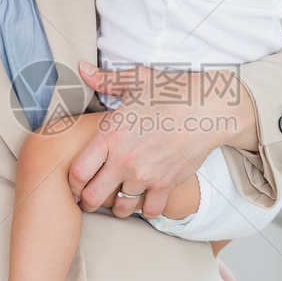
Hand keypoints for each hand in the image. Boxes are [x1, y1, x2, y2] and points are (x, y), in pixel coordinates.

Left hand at [68, 61, 254, 218]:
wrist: (209, 108)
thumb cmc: (172, 91)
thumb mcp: (137, 80)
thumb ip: (106, 80)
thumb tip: (83, 69)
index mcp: (110, 135)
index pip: (77, 172)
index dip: (72, 183)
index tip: (75, 184)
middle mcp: (123, 160)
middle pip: (92, 197)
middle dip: (88, 201)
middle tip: (91, 199)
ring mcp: (145, 175)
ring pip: (121, 208)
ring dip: (118, 207)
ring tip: (119, 201)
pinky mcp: (166, 184)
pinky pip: (151, 211)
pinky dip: (147, 210)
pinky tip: (146, 201)